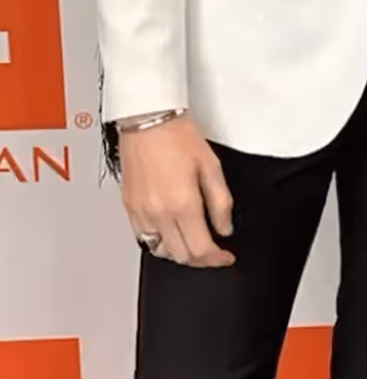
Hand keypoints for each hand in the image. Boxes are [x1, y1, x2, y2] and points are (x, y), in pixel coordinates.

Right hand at [120, 113, 234, 267]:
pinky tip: (171, 232)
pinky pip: (143, 237)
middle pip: (182, 256)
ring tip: (193, 243)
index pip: (201, 250)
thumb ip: (220, 202)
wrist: (147, 118)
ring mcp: (141, 212)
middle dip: (201, 259)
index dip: (217, 259)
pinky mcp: (129, 207)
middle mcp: (159, 212)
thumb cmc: (177, 135)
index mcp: (182, 204)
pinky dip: (160, 242)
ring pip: (160, 251)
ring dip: (180, 253)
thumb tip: (225, 227)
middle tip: (213, 252)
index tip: (225, 256)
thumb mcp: (211, 166)